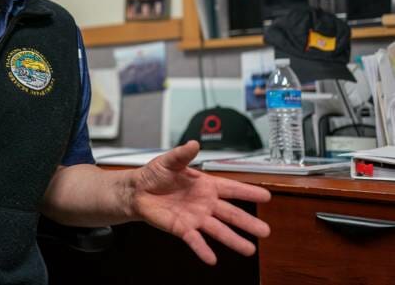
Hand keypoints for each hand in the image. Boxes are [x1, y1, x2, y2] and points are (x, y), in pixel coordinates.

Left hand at [131, 140, 270, 264]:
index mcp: (205, 185)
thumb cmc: (155, 175)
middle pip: (231, 214)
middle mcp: (204, 203)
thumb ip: (182, 154)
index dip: (248, 192)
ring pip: (218, 230)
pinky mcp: (182, 228)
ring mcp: (195, 217)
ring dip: (233, 240)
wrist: (137, 190)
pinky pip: (195, 240)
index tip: (266, 196)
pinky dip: (203, 249)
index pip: (231, 189)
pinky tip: (212, 259)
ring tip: (249, 249)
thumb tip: (193, 143)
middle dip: (248, 222)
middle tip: (265, 231)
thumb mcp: (168, 161)